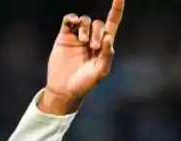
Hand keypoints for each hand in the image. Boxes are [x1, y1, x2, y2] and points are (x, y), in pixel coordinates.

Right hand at [40, 0, 123, 115]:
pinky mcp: (64, 37)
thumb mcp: (100, 73)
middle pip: (98, 23)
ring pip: (85, 20)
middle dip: (97, 32)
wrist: (64, 89)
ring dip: (85, 29)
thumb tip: (108, 37)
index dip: (116, 9)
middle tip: (93, 47)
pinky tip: (73, 24)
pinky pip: (69, 20)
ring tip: (83, 42)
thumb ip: (107, 56)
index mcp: (103, 47)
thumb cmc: (84, 85)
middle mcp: (92, 39)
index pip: (112, 23)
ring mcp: (77, 37)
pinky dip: (72, 19)